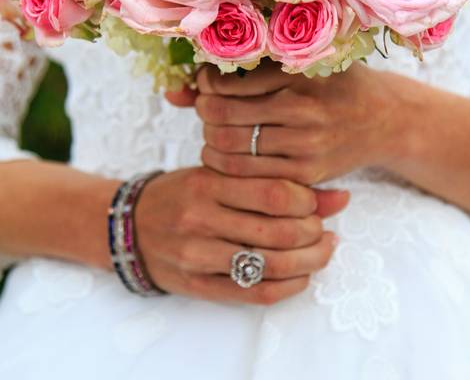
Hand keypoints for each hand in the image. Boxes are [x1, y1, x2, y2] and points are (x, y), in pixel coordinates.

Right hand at [132, 166, 349, 304]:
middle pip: (278, 231)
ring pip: (271, 265)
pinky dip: (289, 286)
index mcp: (206, 183)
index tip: (315, 203)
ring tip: (320, 250)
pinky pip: (255, 293)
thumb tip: (341, 196)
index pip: (274, 193)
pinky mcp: (198, 285)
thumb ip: (274, 183)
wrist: (128, 226)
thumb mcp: (219, 176)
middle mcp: (200, 218)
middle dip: (314, 233)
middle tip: (323, 230)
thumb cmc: (182, 194)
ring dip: (309, 261)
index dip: (308, 201)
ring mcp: (197, 255)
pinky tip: (300, 275)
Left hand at [193, 60, 410, 185]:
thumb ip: (238, 72)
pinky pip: (249, 174)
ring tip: (216, 132)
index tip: (209, 83)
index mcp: (298, 71)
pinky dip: (228, 166)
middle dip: (204, 112)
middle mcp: (303, 108)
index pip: (225, 82)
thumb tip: (173, 91)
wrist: (386, 119)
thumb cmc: (333, 84)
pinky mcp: (308, 174)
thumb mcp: (297, 63)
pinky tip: (230, 155)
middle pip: (221, 116)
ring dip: (211, 140)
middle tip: (209, 108)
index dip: (205, 84)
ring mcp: (306, 144)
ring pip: (230, 147)